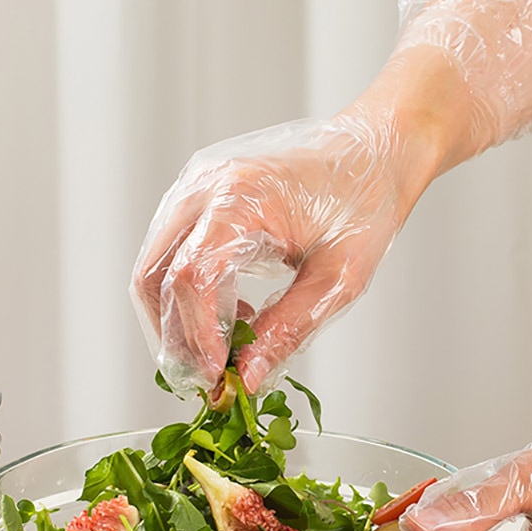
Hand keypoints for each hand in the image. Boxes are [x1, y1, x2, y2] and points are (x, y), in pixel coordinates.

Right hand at [132, 109, 426, 395]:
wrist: (376, 150)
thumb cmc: (366, 203)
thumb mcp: (339, 278)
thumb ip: (289, 329)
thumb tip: (246, 378)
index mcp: (241, 197)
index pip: (191, 278)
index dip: (198, 336)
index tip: (218, 377)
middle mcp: (205, 186)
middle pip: (155, 276)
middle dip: (176, 337)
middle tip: (211, 380)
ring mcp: (196, 187)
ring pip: (156, 268)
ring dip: (180, 319)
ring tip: (230, 350)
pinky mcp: (201, 196)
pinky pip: (174, 253)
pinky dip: (191, 294)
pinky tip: (237, 314)